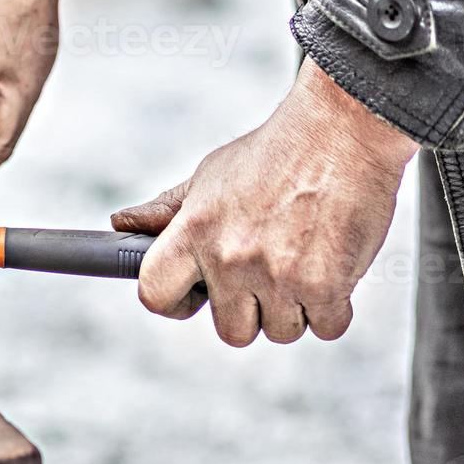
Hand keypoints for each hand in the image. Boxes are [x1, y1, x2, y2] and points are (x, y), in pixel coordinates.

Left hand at [114, 61, 418, 344]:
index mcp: (194, 230)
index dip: (174, 302)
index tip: (194, 295)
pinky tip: (331, 267)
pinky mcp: (326, 285)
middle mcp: (229, 257)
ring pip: (280, 331)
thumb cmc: (274, 154)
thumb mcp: (208, 176)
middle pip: (231, 330)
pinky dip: (333, 307)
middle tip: (265, 271)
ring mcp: (277, 275)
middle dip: (250, 309)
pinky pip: (326, 327)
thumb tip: (122, 224)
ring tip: (302, 259)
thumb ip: (167, 211)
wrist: (340, 132)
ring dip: (294, 307)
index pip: (155, 294)